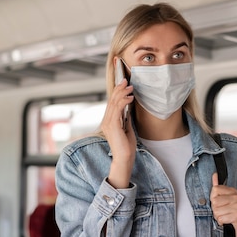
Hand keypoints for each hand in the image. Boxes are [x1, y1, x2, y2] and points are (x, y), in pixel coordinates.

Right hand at [102, 60, 135, 187]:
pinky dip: (124, 101)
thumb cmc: (127, 145)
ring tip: (129, 86)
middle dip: (119, 87)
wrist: (125, 158)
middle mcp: (106, 120)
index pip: (112, 101)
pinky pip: (117, 109)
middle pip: (112, 99)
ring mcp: (108, 123)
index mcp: (109, 120)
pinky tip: (130, 97)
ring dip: (122, 92)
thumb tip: (129, 104)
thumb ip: (126, 116)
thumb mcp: (127, 127)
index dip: (116, 90)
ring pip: (114, 102)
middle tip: (126, 79)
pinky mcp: (112, 126)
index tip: (121, 80)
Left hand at [210, 173, 236, 236]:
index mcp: (233, 191)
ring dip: (218, 217)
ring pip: (216, 211)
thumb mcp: (223, 200)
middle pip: (214, 201)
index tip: (220, 204)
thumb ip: (218, 188)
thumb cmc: (230, 214)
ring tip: (225, 217)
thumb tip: (214, 175)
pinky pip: (221, 218)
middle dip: (215, 210)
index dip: (213, 199)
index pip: (215, 189)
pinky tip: (228, 222)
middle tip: (223, 212)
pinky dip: (222, 222)